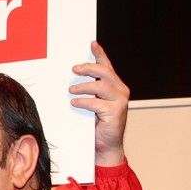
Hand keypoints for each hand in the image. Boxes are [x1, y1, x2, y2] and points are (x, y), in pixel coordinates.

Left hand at [69, 40, 129, 166]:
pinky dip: (84, 102)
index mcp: (114, 86)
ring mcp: (120, 101)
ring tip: (71, 91)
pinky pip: (97, 103)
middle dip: (88, 68)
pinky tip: (74, 102)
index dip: (100, 54)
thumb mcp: (91, 105)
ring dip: (83, 87)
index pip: (107, 66)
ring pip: (100, 86)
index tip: (92, 43)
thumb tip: (69, 81)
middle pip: (104, 72)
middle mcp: (120, 90)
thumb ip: (87, 92)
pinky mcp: (116, 112)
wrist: (105, 146)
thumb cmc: (96, 125)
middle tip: (74, 69)